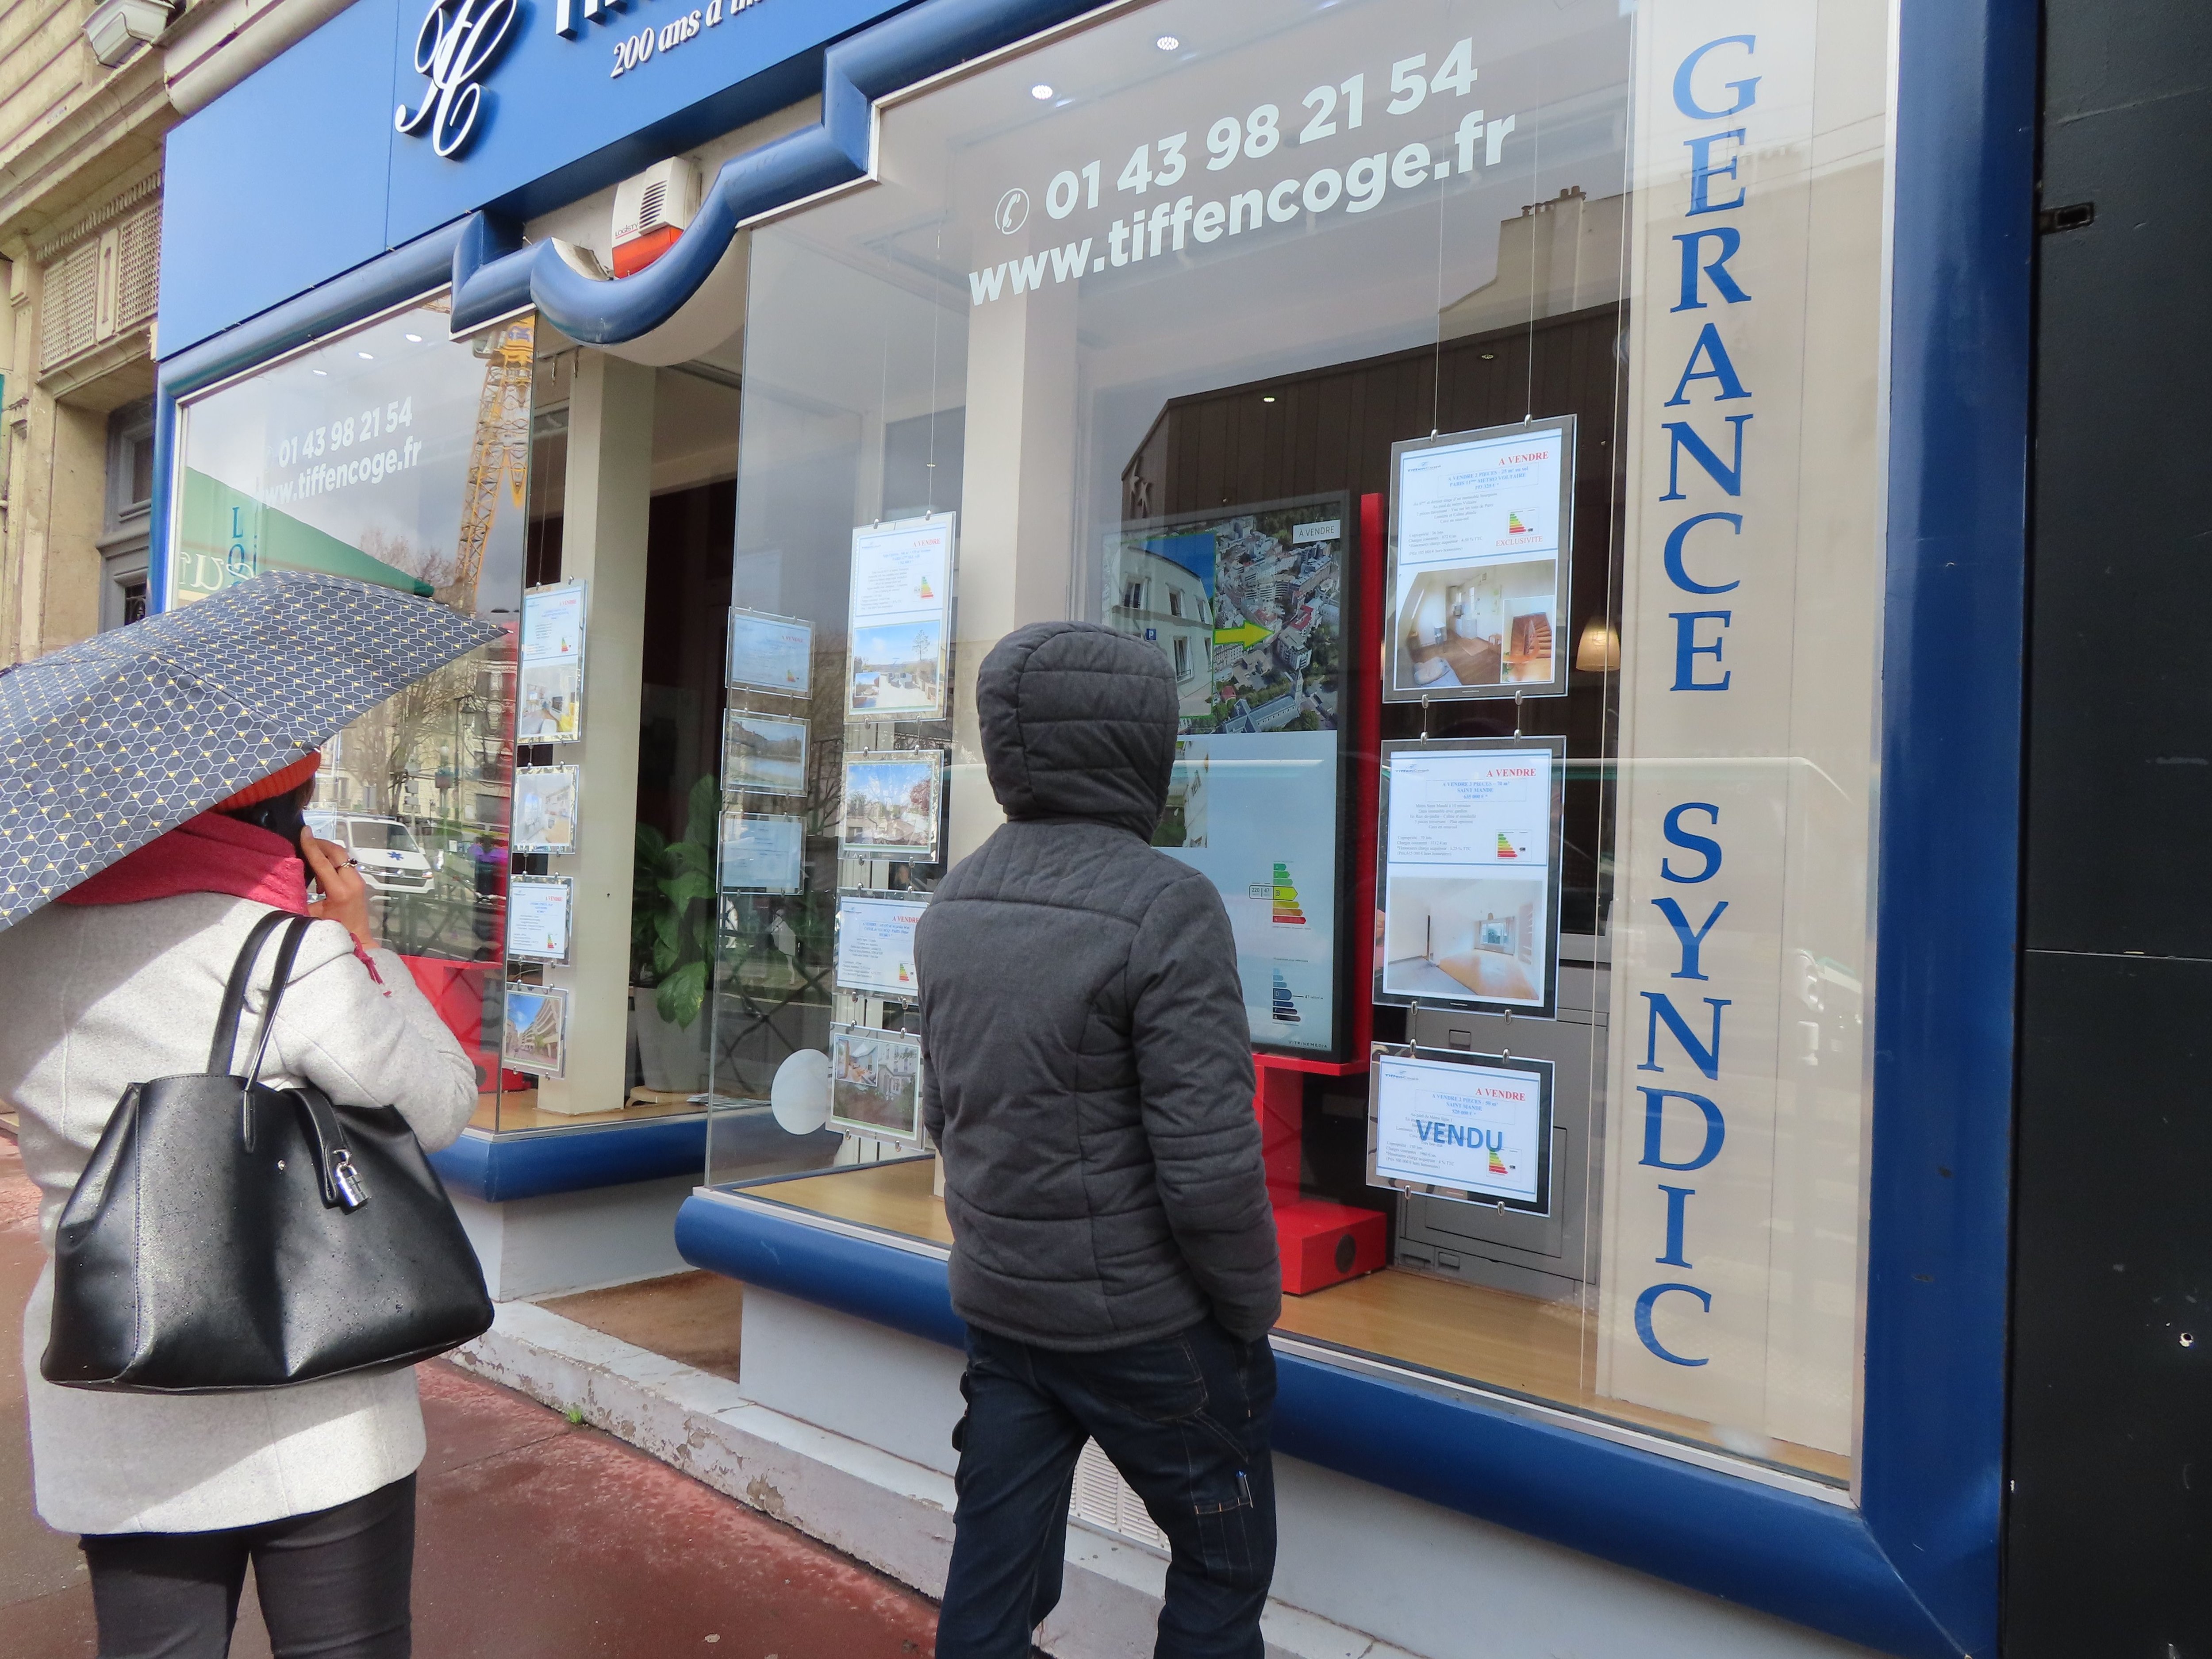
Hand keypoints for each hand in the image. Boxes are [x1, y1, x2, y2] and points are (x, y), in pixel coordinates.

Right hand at [300, 831, 374, 953]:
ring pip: (343, 857)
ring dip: (327, 854)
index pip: (322, 862)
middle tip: (305, 841)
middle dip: (321, 844)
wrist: (358, 941)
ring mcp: (359, 882)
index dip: (311, 845)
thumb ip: (299, 899)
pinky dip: (332, 863)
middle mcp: (352, 882)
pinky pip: (345, 865)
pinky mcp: (360, 884)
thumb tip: (285, 884)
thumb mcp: (311, 917)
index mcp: (339, 891)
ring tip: (310, 859)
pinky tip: (321, 876)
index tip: (304, 831)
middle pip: (337, 853)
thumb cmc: (333, 932)